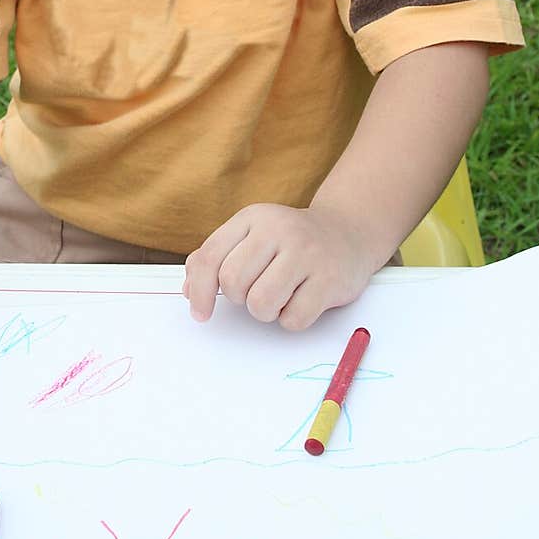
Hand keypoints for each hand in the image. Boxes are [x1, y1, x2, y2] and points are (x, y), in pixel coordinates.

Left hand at [183, 202, 381, 330]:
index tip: (200, 313)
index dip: (198, 291)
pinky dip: (292, 319)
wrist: (348, 233)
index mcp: (252, 218)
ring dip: (265, 312)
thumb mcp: (251, 236)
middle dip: (239, 299)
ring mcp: (307, 253)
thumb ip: (216, 258)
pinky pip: (293, 319)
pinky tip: (302, 300)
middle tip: (256, 292)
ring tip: (279, 296)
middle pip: (232, 283)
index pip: (210, 257)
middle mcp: (279, 230)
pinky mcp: (330, 280)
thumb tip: (189, 291)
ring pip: (260, 304)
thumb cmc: (290, 242)